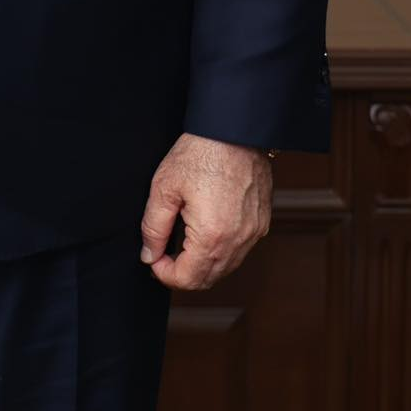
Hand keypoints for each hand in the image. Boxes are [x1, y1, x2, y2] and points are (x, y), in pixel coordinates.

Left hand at [138, 133, 272, 290]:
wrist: (234, 131)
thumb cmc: (200, 153)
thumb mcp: (164, 188)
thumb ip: (153, 227)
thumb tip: (149, 254)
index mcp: (212, 236)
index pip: (188, 279)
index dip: (164, 274)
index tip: (153, 258)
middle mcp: (238, 241)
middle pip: (208, 279)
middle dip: (182, 273)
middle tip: (163, 254)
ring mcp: (254, 234)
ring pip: (225, 268)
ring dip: (201, 265)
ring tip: (181, 243)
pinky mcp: (261, 223)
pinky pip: (239, 251)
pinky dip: (220, 252)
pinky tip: (204, 234)